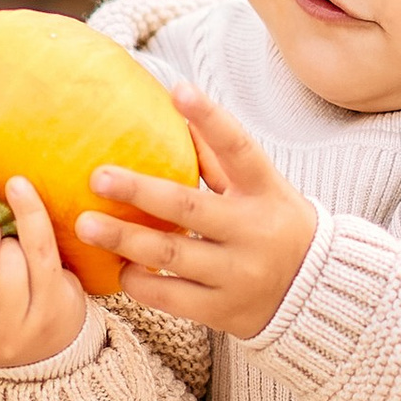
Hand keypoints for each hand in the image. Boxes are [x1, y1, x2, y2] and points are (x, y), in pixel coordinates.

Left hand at [81, 89, 316, 340]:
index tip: (178, 90)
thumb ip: (220, 158)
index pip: (239, 149)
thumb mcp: (261, 189)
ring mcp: (238, 274)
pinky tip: (118, 267)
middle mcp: (253, 232)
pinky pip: (170, 297)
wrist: (315, 294)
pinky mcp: (222, 310)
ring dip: (124, 239)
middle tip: (97, 177)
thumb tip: (179, 112)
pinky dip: (140, 281)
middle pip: (190, 207)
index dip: (211, 118)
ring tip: (85, 225)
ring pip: (171, 254)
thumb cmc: (276, 227)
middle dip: (139, 191)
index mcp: (265, 192)